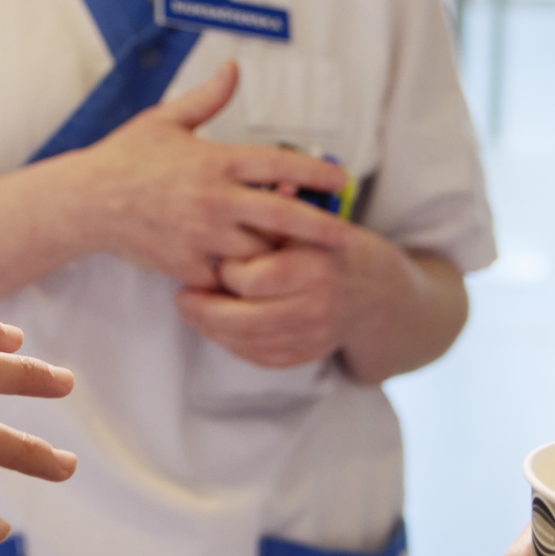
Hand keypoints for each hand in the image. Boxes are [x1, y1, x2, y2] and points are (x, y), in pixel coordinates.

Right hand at [74, 62, 352, 286]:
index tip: (341, 180)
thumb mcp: (165, 120)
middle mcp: (214, 198)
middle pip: (283, 215)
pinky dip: (242, 278)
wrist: (85, 201)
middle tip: (349, 236)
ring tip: (305, 258)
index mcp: (215, 159)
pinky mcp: (185, 264)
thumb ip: (207, 98)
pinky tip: (259, 282)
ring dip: (280, 254)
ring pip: (258, 251)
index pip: (279, 164)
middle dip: (321, 227)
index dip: (316, 172)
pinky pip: (225, 276)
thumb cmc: (125, 157)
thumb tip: (234, 67)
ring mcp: (201, 234)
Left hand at [172, 216, 405, 368]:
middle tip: (180, 298)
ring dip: (211, 330)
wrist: (374, 291)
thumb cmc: (330, 247)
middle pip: (244, 319)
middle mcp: (316, 306)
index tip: (211, 259)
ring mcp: (313, 336)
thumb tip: (238, 198)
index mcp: (314, 267)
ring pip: (247, 343)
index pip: (253, 279)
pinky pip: (260, 357)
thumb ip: (276, 213)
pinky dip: (232, 345)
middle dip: (204, 311)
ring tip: (190, 312)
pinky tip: (215, 329)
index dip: (225, 271)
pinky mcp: (307, 354)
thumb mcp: (309, 222)